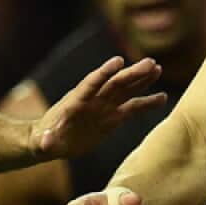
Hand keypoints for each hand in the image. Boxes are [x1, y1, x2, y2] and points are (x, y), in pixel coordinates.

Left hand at [32, 57, 166, 158]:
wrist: (52, 141)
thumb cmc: (44, 140)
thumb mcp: (43, 142)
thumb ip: (45, 141)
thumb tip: (45, 143)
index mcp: (76, 101)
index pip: (92, 83)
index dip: (104, 72)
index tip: (119, 61)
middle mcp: (93, 100)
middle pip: (115, 83)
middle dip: (132, 73)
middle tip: (150, 63)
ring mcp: (104, 107)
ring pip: (126, 90)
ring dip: (142, 79)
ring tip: (158, 69)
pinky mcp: (113, 118)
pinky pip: (133, 107)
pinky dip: (147, 102)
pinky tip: (162, 98)